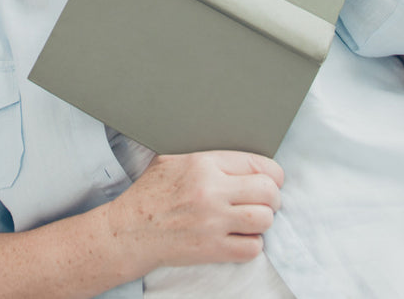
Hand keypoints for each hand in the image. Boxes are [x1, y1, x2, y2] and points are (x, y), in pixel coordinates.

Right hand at [107, 151, 282, 270]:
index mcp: (203, 163)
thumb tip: (234, 155)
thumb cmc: (151, 193)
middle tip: (266, 201)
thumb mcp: (172, 159)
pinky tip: (241, 237)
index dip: (272, 173)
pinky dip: (252, 244)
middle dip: (273, 197)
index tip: (272, 180)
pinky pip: (252, 248)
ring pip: (264, 219)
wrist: (131, 230)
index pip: (257, 163)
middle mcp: (212, 191)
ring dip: (263, 221)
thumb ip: (204, 155)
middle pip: (268, 191)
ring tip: (253, 219)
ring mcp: (213, 222)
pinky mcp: (213, 249)